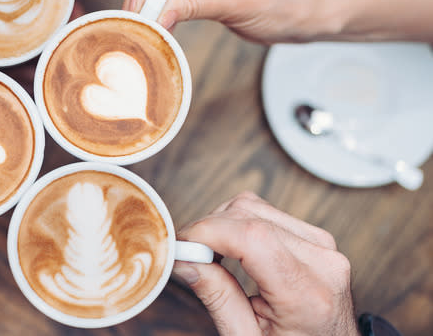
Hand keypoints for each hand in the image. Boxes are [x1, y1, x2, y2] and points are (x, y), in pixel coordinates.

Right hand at [124, 0, 329, 44]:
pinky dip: (168, 2)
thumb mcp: (233, 5)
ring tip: (145, 26)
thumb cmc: (283, 5)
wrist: (304, 14)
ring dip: (156, 0)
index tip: (134, 14)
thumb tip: (152, 15)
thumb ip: (189, 5)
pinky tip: (160, 19)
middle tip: (133, 24)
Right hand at [173, 192, 358, 335]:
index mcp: (307, 295)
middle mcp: (322, 262)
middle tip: (187, 255)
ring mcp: (323, 246)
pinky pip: (267, 212)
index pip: (252, 238)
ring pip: (254, 206)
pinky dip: (239, 224)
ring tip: (210, 254)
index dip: (206, 232)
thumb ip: (217, 296)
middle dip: (207, 229)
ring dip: (222, 224)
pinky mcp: (317, 238)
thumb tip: (183, 260)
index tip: (180, 245)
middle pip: (248, 216)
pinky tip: (231, 248)